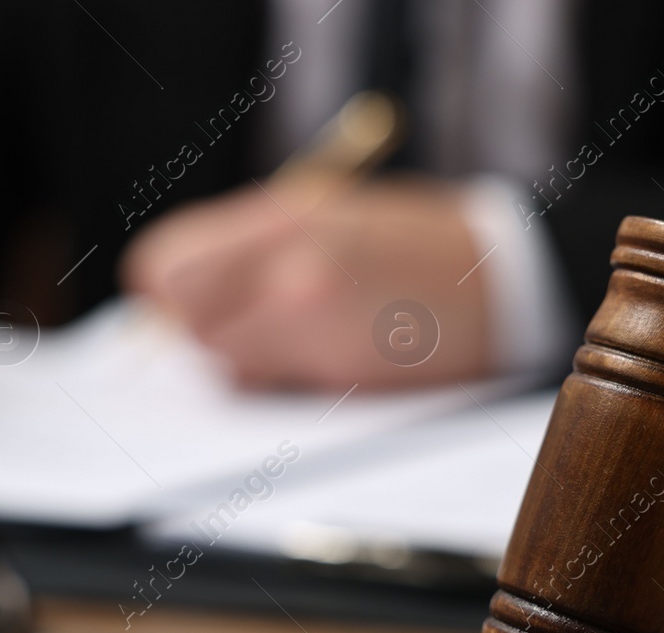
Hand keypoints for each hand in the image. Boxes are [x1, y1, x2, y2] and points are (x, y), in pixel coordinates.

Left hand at [120, 177, 493, 390]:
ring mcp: (314, 327)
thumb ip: (248, 245)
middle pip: (184, 325)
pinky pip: (276, 391)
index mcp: (280, 217)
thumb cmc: (408, 242)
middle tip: (238, 322)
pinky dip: (286, 384)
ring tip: (298, 335)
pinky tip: (329, 355)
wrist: (501, 277)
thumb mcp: (326, 210)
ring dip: (244, 360)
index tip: (182, 300)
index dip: (164, 293)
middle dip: (199, 330)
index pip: (162, 269)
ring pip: (226, 366)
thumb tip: (170, 295)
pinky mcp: (340, 375)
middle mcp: (286, 269)